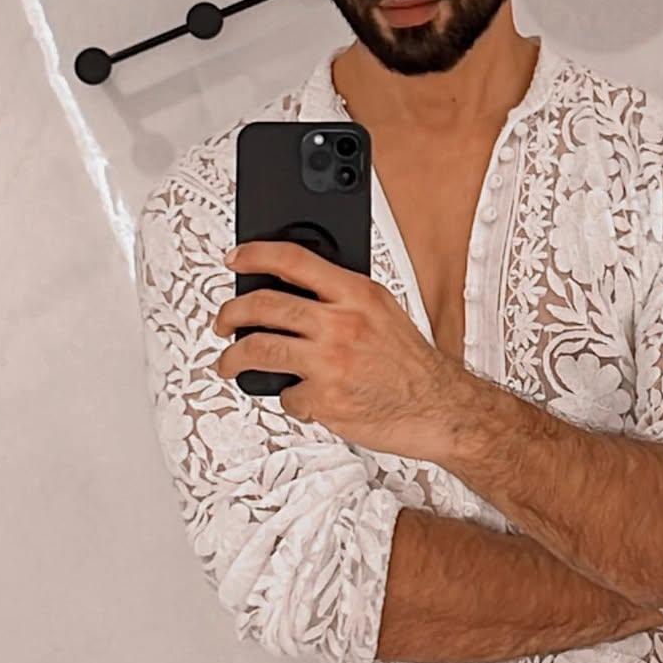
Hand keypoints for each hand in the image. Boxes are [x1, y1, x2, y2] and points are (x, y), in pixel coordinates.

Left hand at [212, 239, 470, 461]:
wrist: (439, 408)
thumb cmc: (411, 362)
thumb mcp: (382, 310)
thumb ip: (342, 297)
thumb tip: (296, 289)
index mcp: (356, 294)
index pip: (294, 260)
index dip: (256, 254)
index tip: (236, 258)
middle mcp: (341, 323)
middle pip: (264, 305)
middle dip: (230, 313)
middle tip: (222, 321)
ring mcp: (330, 362)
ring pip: (259, 349)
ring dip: (232, 358)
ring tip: (228, 363)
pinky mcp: (325, 399)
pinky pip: (287, 395)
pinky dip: (289, 398)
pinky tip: (301, 397)